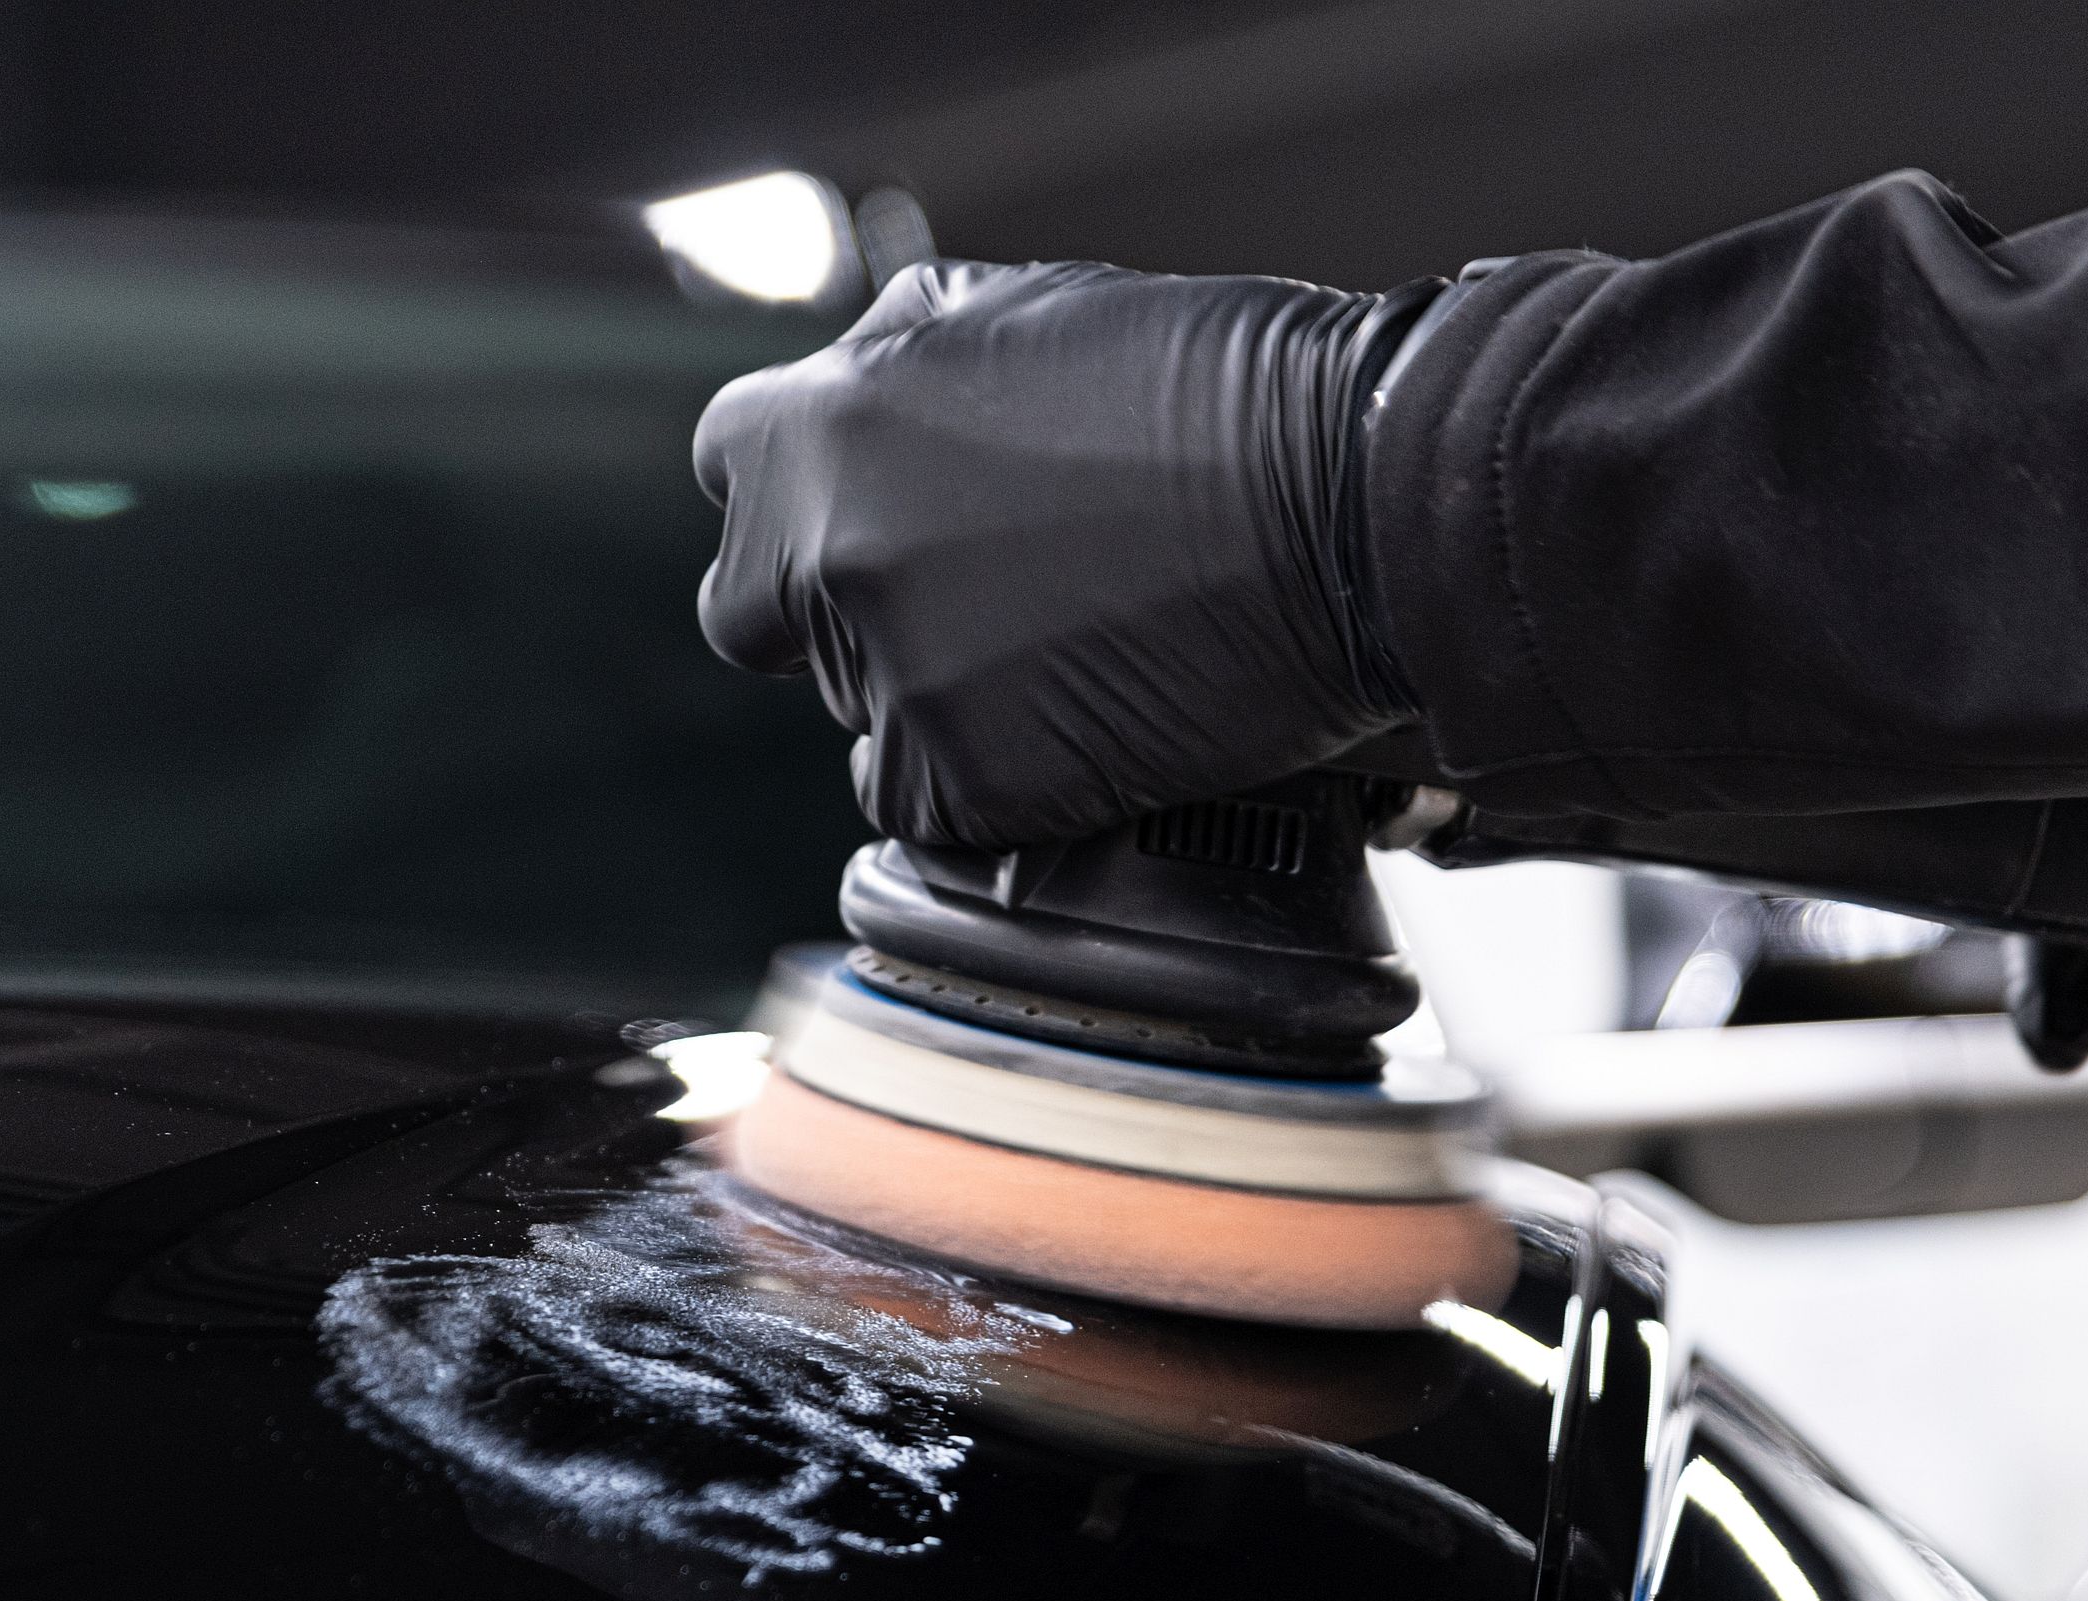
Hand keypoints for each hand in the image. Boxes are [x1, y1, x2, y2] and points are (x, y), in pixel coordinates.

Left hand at [693, 259, 1430, 849]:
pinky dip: (999, 777)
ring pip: (860, 715)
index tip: (850, 518)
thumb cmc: (1228, 395)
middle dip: (834, 614)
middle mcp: (833, 547)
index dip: (795, 498)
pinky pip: (931, 804)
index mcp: (830, 420)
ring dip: (935, 694)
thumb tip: (848, 394)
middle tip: (959, 604)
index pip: (732, 469)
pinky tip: (1089, 717)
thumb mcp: (1026, 309)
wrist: (1354, 510)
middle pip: (758, 615)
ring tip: (1069, 647)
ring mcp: (891, 671)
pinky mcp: (959, 778)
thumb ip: (902, 361)